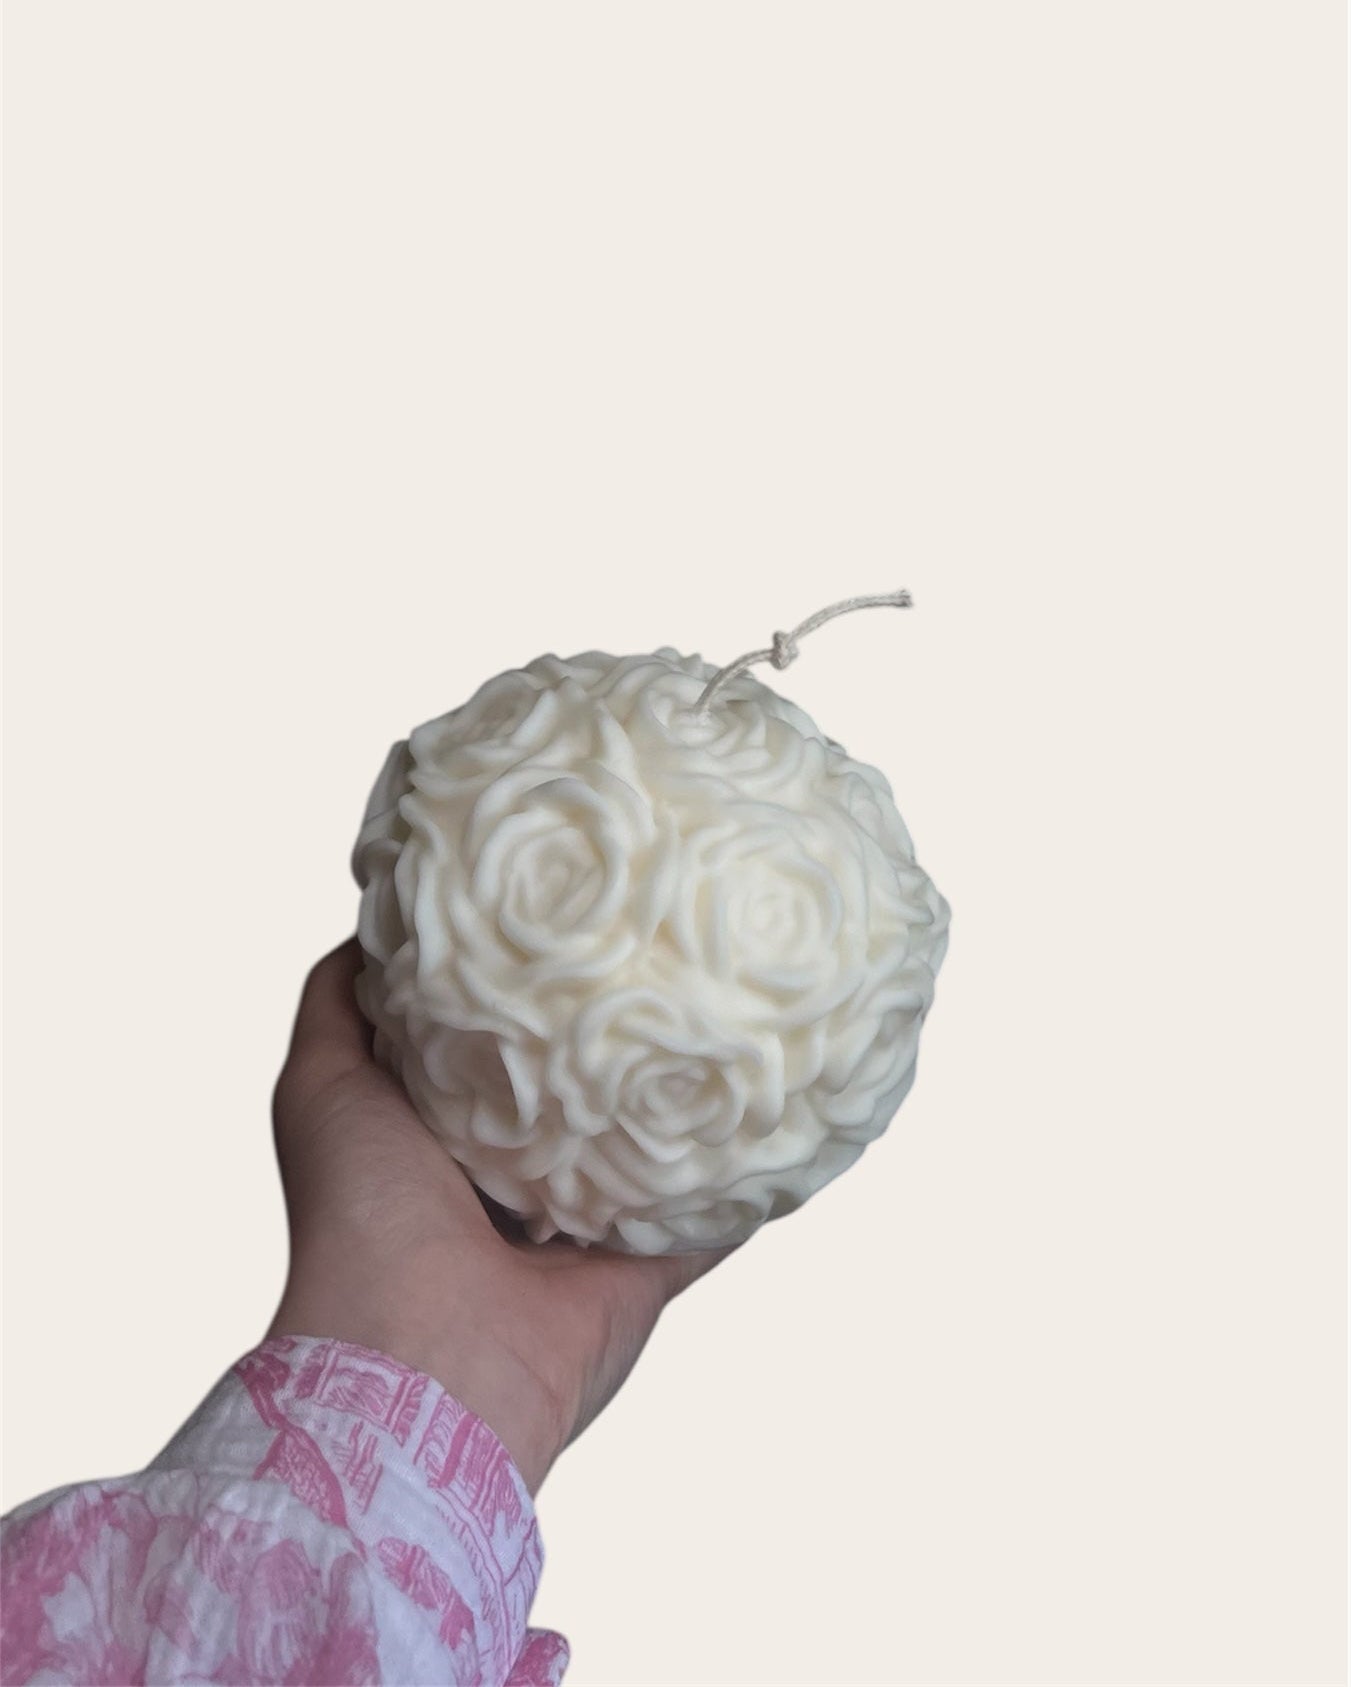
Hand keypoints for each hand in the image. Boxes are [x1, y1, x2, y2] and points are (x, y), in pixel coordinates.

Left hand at [266, 939, 735, 1492]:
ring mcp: (586, 1231)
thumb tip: (381, 923)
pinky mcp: (644, 1269)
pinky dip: (746, 1175)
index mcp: (446, 1140)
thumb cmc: (359, 1212)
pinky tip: (783, 1110)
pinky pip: (711, 1216)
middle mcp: (518, 1182)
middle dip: (613, 1033)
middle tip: (664, 946)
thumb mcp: (321, 1083)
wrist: (421, 1358)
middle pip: (580, 1091)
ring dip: (684, 1097)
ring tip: (734, 1010)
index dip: (524, 986)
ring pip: (650, 1146)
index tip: (570, 911)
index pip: (497, 1044)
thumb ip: (340, 1004)